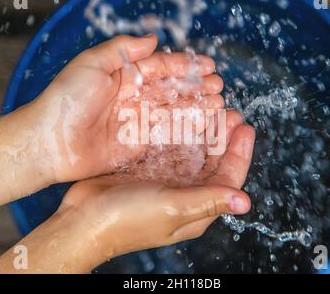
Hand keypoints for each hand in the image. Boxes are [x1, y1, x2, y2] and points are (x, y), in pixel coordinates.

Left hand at [30, 34, 222, 182]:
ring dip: (197, 107)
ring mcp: (137, 121)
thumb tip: (152, 39)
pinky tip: (203, 124)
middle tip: (218, 86)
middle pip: (172, 90)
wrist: (51, 142)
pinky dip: (186, 128)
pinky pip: (166, 134)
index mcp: (124, 75)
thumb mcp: (92, 64)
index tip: (207, 65)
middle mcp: (134, 97)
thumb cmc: (66, 99)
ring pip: (174, 111)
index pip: (160, 67)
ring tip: (218, 104)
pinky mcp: (139, 144)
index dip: (184, 66)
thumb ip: (123, 49)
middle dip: (196, 87)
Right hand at [55, 123, 254, 270]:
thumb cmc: (129, 219)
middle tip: (229, 112)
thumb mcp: (173, 207)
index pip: (229, 179)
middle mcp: (186, 196)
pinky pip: (170, 151)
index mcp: (198, 209)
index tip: (246, 126)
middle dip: (223, 139)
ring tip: (211, 110)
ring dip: (203, 134)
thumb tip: (246, 202)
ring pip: (193, 155)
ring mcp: (167, 184)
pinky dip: (179, 135)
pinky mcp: (149, 174)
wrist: (83, 220)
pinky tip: (182, 118)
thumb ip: (209, 200)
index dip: (240, 153)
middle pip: (213, 164)